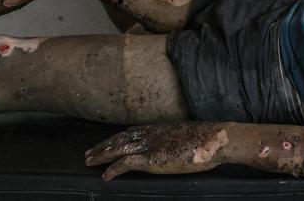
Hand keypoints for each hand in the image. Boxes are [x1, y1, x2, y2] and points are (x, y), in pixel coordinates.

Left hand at [85, 123, 230, 180]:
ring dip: (102, 155)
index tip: (107, 141)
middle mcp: (152, 133)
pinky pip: (126, 164)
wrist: (215, 140)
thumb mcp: (189, 136)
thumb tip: (178, 145)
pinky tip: (105, 175)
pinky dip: (114, 169)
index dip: (117, 137)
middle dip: (103, 145)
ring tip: (89, 161)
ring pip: (118, 148)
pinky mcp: (152, 159)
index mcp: (161, 128)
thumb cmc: (208, 140)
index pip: (132, 131)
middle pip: (121, 138)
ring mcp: (151, 145)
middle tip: (89, 152)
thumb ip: (178, 140)